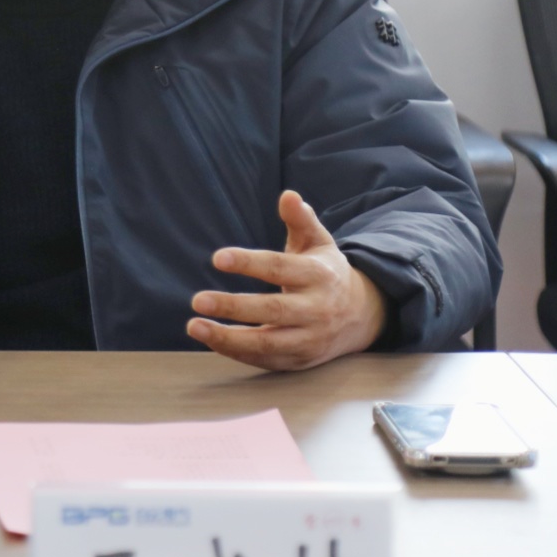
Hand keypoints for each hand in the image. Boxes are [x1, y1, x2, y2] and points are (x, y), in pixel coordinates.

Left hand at [186, 190, 386, 371]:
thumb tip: (288, 195)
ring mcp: (309, 339)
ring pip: (268, 343)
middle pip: (273, 310)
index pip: (280, 268)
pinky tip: (211, 339)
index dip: (248, 263)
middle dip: (234, 306)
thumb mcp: (318, 242)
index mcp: (319, 275)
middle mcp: (317, 310)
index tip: (217, 258)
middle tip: (198, 300)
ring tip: (195, 326)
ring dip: (229, 338)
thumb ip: (301, 220)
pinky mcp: (300, 360)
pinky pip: (265, 360)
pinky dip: (237, 351)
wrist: (361, 315)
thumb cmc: (326, 272)